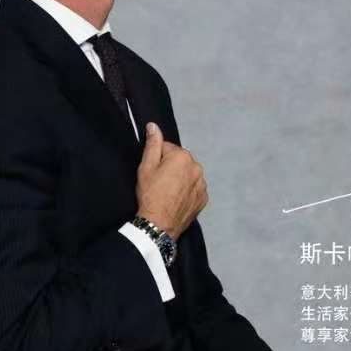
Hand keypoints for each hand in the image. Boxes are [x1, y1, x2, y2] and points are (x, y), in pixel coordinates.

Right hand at [135, 121, 207, 240]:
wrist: (159, 224)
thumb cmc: (151, 194)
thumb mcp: (146, 167)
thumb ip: (152, 144)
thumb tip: (153, 126)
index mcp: (183, 156)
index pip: (167, 148)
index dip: (157, 159)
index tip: (152, 172)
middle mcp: (197, 167)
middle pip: (180, 161)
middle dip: (171, 167)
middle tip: (159, 183)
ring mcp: (202, 184)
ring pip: (188, 174)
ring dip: (180, 178)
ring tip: (168, 192)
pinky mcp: (204, 198)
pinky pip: (194, 188)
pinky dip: (187, 191)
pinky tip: (176, 199)